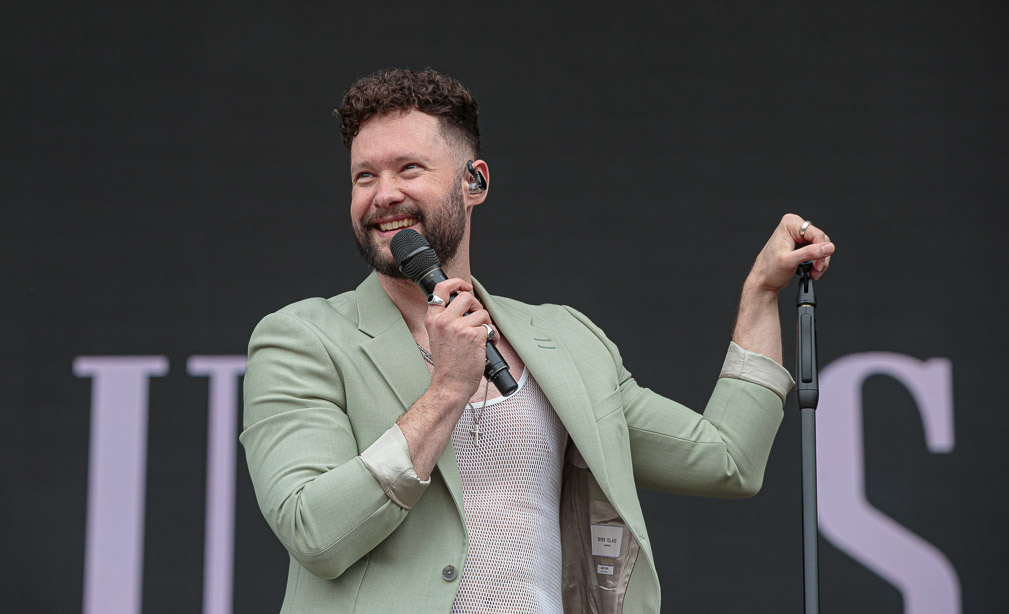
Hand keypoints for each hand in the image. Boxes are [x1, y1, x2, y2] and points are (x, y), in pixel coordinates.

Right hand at [424, 278, 496, 400]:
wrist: (450, 383)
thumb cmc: (447, 363)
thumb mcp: (437, 336)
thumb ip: (445, 319)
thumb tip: (463, 304)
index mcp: (432, 319)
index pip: (441, 289)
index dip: (456, 283)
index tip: (465, 287)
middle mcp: (444, 321)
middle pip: (466, 297)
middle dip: (477, 305)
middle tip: (478, 316)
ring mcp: (459, 328)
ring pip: (481, 312)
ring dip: (486, 323)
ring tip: (482, 335)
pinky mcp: (474, 336)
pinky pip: (489, 327)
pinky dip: (492, 336)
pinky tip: (487, 344)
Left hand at [747, 214, 834, 293]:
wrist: (763, 280)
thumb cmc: (769, 270)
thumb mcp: (790, 261)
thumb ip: (810, 253)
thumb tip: (828, 247)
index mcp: (789, 224)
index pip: (816, 234)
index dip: (821, 250)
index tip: (818, 265)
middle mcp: (795, 227)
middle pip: (821, 240)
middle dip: (820, 257)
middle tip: (815, 270)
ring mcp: (799, 236)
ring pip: (822, 247)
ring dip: (819, 262)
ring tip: (812, 272)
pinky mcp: (802, 245)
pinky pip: (817, 252)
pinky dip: (817, 263)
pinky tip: (811, 271)